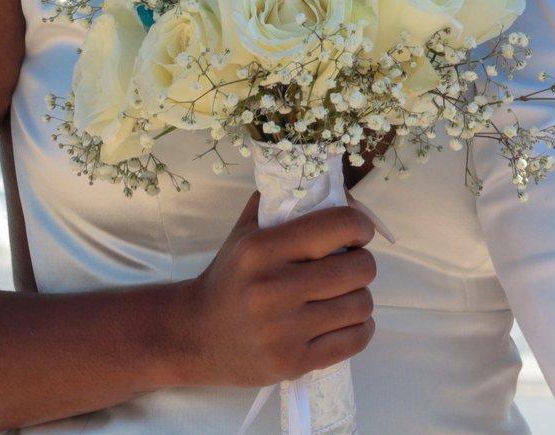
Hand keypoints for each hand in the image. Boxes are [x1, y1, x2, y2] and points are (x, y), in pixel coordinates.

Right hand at [180, 196, 377, 386]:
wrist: (192, 336)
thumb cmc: (230, 278)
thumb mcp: (247, 231)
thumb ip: (286, 201)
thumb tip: (343, 190)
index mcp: (262, 249)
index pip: (341, 225)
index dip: (361, 227)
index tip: (356, 235)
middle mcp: (271, 290)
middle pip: (360, 268)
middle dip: (361, 264)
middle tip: (347, 268)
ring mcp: (282, 331)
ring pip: (362, 305)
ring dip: (359, 298)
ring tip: (340, 297)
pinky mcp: (292, 363)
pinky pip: (356, 339)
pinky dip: (359, 328)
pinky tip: (342, 322)